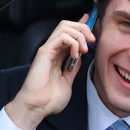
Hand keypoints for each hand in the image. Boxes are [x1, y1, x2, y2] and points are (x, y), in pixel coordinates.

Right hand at [5, 14, 95, 129]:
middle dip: (83, 28)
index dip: (81, 25)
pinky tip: (75, 55)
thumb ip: (73, 69)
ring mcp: (48, 49)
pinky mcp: (45, 52)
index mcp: (58, 56)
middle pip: (68, 25)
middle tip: (92, 41)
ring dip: (79, 35)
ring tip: (84, 50)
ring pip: (64, 26)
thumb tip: (80, 58)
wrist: (38, 107)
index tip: (92, 21)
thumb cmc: (48, 99)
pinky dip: (73, 42)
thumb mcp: (68, 82)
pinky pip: (61, 36)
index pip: (70, 33)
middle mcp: (53, 50)